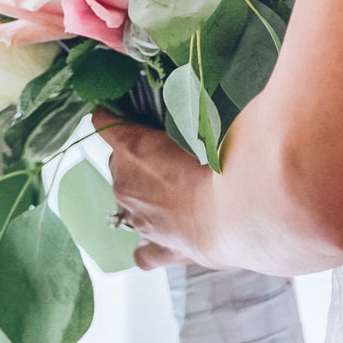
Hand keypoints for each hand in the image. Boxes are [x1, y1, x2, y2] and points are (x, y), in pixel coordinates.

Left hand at [93, 117, 215, 269]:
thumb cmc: (215, 161)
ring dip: (144, 196)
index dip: (122, 122)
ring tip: (172, 191)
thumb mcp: (203, 116)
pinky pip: (143, 251)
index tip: (127, 113)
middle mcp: (126, 186)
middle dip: (139, 160)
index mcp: (132, 148)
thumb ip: (190, 108)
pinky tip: (160, 237)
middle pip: (122, 166)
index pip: (112, 128)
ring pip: (128, 204)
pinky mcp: (159, 250)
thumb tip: (195, 90)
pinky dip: (147, 245)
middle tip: (170, 154)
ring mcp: (141, 221)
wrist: (229, 212)